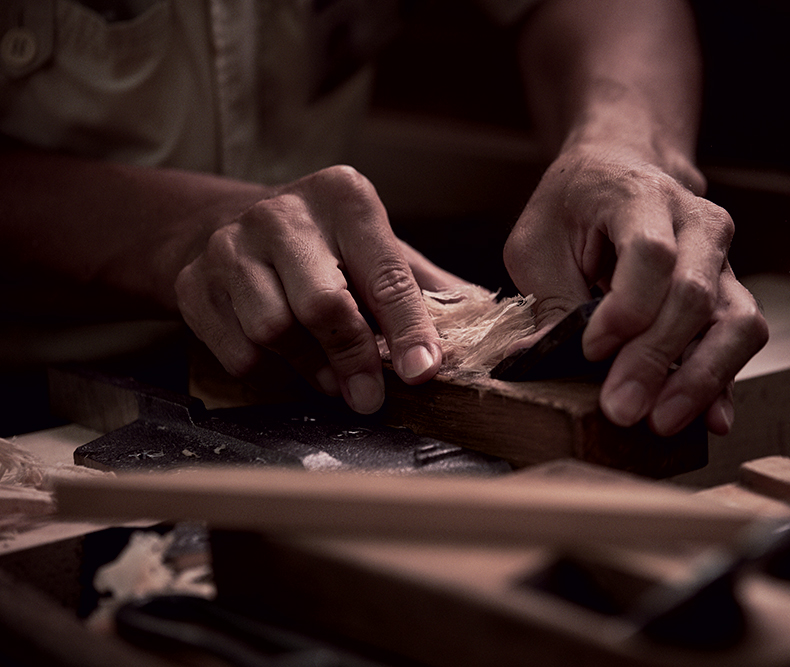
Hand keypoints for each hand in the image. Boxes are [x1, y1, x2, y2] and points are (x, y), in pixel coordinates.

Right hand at [175, 166, 455, 413]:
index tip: (423, 371)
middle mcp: (282, 213)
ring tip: (333, 380)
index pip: (384, 272)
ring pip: (273, 332)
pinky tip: (289, 366)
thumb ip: (428, 285)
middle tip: (371, 397)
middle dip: (353, 358)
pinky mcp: (193, 281)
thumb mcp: (378, 248)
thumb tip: (490, 325)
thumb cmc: (325, 247)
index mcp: (343, 196)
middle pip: (322, 304)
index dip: (408, 328)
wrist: (228, 226)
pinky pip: (237, 352)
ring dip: (311, 370)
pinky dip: (271, 374)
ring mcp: (229, 245)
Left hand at [504, 146, 767, 435]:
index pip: (651, 255)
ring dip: (701, 378)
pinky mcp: (728, 295)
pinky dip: (725, 382)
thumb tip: (540, 360)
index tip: (591, 350)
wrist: (620, 173)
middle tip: (619, 407)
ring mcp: (721, 262)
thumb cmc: (573, 207)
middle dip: (654, 359)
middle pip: (693, 296)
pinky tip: (709, 420)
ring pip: (736, 322)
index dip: (626, 308)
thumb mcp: (538, 242)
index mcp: (641, 195)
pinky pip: (740, 340)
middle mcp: (697, 225)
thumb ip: (548, 298)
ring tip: (661, 421)